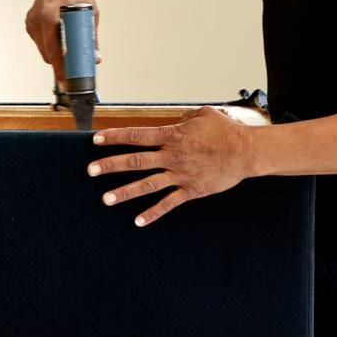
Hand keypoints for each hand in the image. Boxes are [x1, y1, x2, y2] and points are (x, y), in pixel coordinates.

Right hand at [25, 0, 101, 87]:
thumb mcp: (90, 14)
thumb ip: (91, 38)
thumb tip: (95, 60)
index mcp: (49, 16)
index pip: (53, 51)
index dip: (60, 68)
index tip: (67, 81)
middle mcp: (36, 19)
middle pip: (47, 53)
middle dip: (61, 64)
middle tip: (75, 72)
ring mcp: (31, 21)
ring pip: (44, 49)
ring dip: (56, 54)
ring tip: (71, 53)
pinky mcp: (30, 23)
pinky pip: (41, 42)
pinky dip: (50, 45)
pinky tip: (61, 40)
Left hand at [86, 107, 253, 225]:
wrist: (245, 152)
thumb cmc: (226, 131)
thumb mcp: (203, 115)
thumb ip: (184, 118)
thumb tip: (174, 121)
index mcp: (173, 136)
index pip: (138, 135)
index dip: (116, 137)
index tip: (96, 139)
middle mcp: (172, 156)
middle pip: (136, 161)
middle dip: (111, 165)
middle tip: (90, 170)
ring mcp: (180, 175)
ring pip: (147, 184)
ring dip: (125, 192)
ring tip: (105, 199)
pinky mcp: (191, 190)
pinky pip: (168, 203)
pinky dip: (153, 213)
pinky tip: (138, 221)